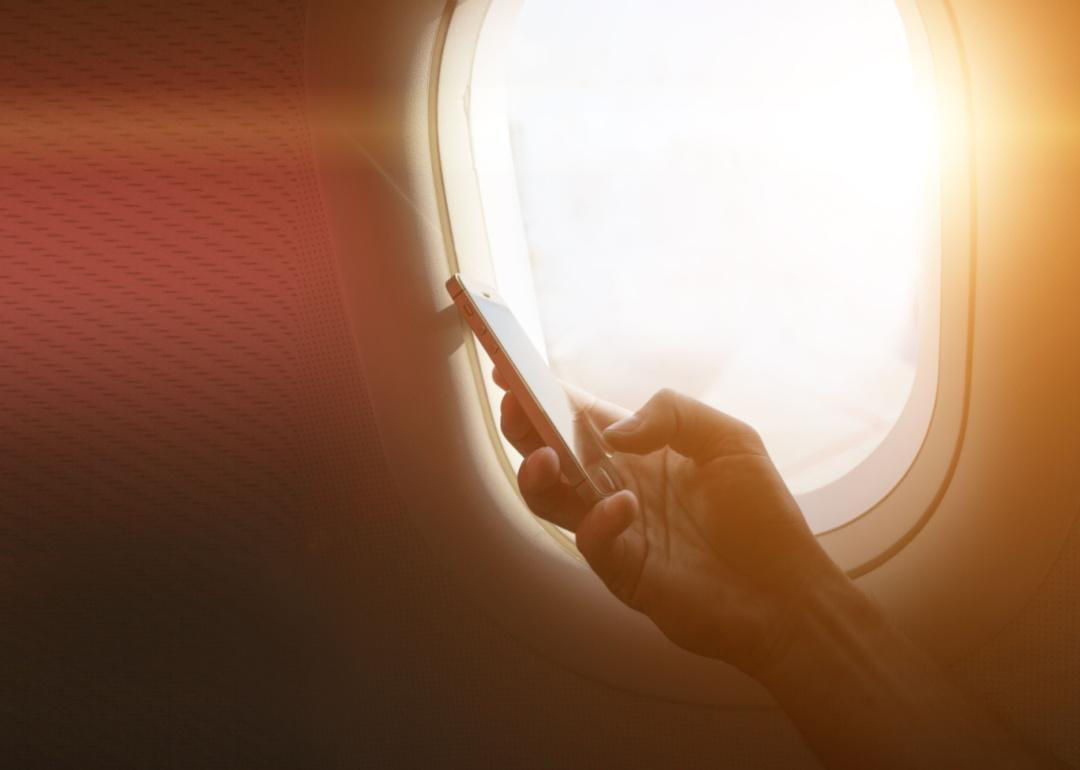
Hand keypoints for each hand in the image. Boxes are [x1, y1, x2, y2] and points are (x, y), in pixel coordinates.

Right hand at [495, 370, 850, 675]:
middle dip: (525, 425)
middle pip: (551, 450)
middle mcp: (616, 483)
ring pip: (551, 497)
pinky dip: (596, 521)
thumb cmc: (762, 515)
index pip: (580, 414)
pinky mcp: (620, 568)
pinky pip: (590, 540)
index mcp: (639, 448)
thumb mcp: (730, 440)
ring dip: (536, 474)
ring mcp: (614, 527)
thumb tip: (616, 430)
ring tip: (542, 456)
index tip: (512, 366)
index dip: (546, 391)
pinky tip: (623, 506)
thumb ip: (673, 413)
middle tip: (515, 405)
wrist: (787, 594)